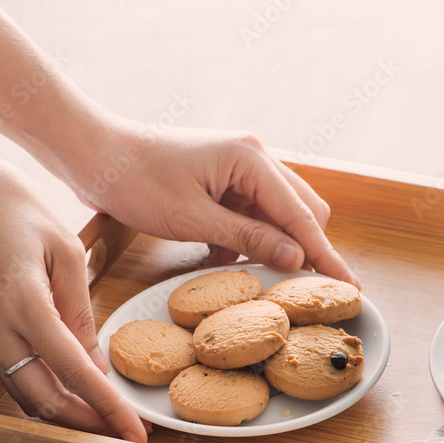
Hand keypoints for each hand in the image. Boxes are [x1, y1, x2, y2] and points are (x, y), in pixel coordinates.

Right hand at [0, 143, 147, 442]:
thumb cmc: (16, 209)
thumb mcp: (66, 251)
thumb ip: (81, 311)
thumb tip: (96, 364)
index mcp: (25, 305)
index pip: (75, 372)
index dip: (108, 408)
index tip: (134, 432)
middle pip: (44, 398)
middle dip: (86, 424)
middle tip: (123, 436)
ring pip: (24, 393)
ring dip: (64, 414)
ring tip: (104, 423)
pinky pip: (14, 374)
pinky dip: (44, 392)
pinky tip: (73, 395)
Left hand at [66, 118, 359, 287]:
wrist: (94, 155)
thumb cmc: (135, 180)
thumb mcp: (192, 219)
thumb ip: (249, 239)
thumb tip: (296, 260)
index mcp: (252, 160)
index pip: (303, 216)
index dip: (325, 255)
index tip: (350, 286)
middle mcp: (255, 159)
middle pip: (303, 212)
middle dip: (300, 249)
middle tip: (295, 288)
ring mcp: (241, 169)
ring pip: (278, 216)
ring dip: (269, 245)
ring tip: (244, 269)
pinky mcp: (225, 181)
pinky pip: (253, 216)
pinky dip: (245, 239)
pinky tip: (218, 253)